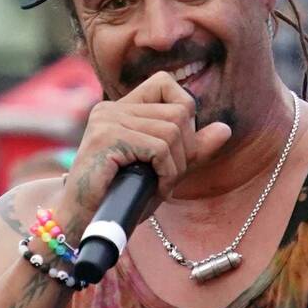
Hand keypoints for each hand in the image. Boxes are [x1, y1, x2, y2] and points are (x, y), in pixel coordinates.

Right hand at [58, 73, 234, 228]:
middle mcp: (111, 108)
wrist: (82, 224)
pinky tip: (156, 189)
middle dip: (185, 149)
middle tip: (169, 177)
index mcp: (121, 108)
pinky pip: (159, 147)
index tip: (176, 148)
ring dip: (176, 166)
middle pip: (178, 110)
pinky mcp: (106, 138)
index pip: (165, 83)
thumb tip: (225, 129)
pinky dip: (167, 173)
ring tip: (161, 186)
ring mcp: (107, 120)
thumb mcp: (163, 169)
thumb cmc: (121, 198)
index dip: (184, 111)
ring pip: (172, 130)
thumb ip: (191, 148)